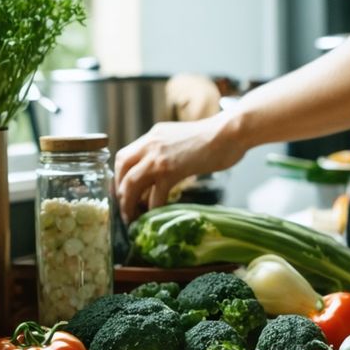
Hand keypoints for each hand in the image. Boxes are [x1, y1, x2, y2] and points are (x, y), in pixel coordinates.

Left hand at [114, 113, 244, 221]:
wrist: (230, 132)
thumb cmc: (216, 136)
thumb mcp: (183, 139)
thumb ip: (170, 150)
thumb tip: (166, 169)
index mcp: (153, 136)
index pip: (124, 156)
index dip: (119, 176)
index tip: (123, 191)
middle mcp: (151, 144)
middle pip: (121, 169)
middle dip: (119, 191)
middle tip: (125, 207)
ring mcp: (159, 157)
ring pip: (131, 183)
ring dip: (129, 203)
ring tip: (133, 217)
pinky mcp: (172, 170)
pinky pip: (154, 194)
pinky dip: (152, 208)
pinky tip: (156, 215)